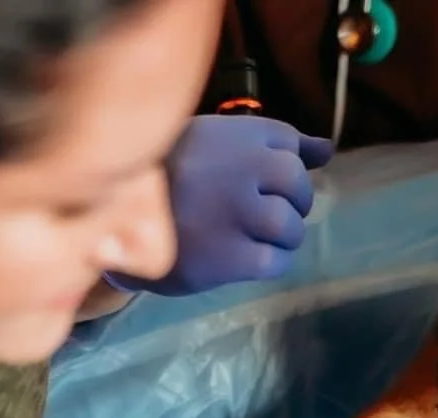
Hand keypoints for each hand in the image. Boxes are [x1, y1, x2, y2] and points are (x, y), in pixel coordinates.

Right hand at [107, 115, 333, 297]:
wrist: (111, 220)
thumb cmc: (166, 180)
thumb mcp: (213, 142)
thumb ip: (270, 143)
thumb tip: (327, 149)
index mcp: (237, 134)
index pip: (290, 148)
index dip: (281, 173)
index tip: (259, 184)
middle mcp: (242, 167)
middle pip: (297, 186)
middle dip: (289, 204)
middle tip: (259, 216)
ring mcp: (237, 212)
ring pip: (290, 225)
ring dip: (281, 236)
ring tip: (253, 238)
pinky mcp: (229, 254)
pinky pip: (275, 260)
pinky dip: (271, 262)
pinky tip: (248, 259)